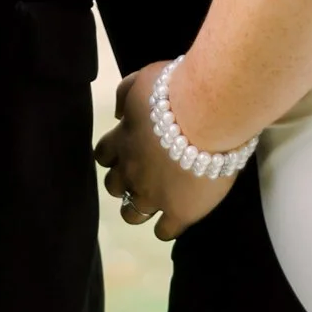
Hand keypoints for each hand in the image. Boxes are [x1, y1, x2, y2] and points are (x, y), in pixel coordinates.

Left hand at [96, 61, 234, 239]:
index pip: (103, 156)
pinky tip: (178, 217)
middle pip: (114, 187)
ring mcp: (153, 195)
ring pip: (132, 215)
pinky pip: (164, 232)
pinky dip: (166, 227)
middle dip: (125, 182)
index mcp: (122, 140)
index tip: (128, 152)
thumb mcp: (144, 80)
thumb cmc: (177, 90)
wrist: (208, 115)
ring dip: (140, 208)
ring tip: (158, 201)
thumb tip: (119, 114)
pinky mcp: (179, 212)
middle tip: (145, 175)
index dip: (114, 156)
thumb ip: (127, 95)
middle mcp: (131, 171)